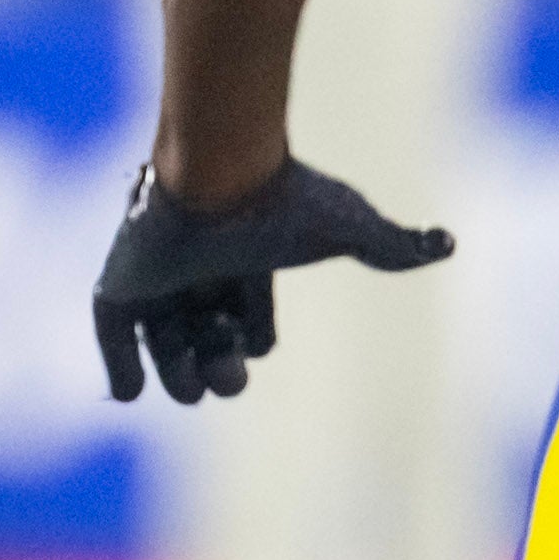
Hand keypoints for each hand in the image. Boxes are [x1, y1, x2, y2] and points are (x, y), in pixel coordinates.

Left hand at [91, 155, 453, 405]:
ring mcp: (156, 277)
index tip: (254, 338)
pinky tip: (131, 392)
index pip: (249, 323)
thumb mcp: (347, 227)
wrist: (219, 167)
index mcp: (247, 263)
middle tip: (226, 374)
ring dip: (179, 375)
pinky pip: (110, 334)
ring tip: (193, 377)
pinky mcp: (120, 281)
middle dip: (219, 372)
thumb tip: (448, 245)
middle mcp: (200, 272)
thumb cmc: (282, 198)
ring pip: (162, 345)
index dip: (253, 340)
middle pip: (207, 343)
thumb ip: (393, 245)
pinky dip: (120, 368)